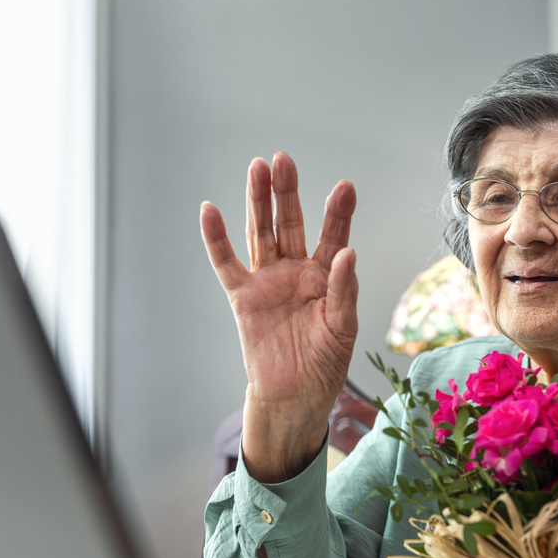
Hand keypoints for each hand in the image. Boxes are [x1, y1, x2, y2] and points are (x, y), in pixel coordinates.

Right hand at [201, 152, 357, 481]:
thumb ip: (343, 291)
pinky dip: (217, 239)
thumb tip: (347, 253)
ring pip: (261, 234)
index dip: (338, 212)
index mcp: (326, 276)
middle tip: (284, 160)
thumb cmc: (325, 364)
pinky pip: (227, 264)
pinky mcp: (243, 298)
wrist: (294, 397)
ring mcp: (268, 281)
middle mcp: (296, 271)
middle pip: (290, 223)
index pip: (333, 236)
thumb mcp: (343, 329)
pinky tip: (210, 211)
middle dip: (287, 193)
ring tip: (258, 168)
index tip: (345, 187)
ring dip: (258, 202)